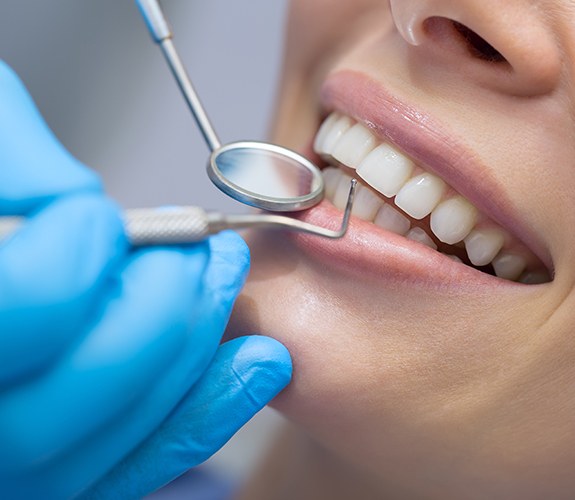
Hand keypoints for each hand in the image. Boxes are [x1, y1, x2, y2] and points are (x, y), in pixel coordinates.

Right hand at [0, 61, 291, 498]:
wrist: (0, 292)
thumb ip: (15, 160)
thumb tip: (78, 193)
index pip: (35, 299)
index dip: (84, 248)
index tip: (98, 214)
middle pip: (101, 371)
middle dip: (170, 298)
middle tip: (198, 249)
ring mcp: (26, 459)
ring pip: (131, 425)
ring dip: (201, 343)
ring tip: (227, 278)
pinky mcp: (74, 470)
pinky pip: (147, 461)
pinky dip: (210, 410)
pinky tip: (262, 360)